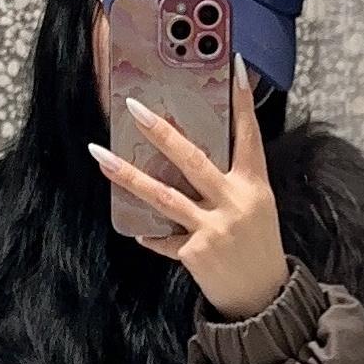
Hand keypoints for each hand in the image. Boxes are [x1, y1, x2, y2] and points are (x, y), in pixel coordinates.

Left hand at [90, 58, 288, 319]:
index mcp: (254, 185)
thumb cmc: (257, 245)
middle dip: (161, 131)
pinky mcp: (196, 252)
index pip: (249, 134)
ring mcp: (214, 228)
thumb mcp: (257, 205)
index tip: (232, 65)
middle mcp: (235, 202)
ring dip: (127, 174)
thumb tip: (191, 153)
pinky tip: (139, 232)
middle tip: (135, 107)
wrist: (263, 298)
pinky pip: (163, 238)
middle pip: (193, 159)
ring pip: (163, 196)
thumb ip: (232, 180)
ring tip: (100, 155)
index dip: (242, 100)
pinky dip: (151, 235)